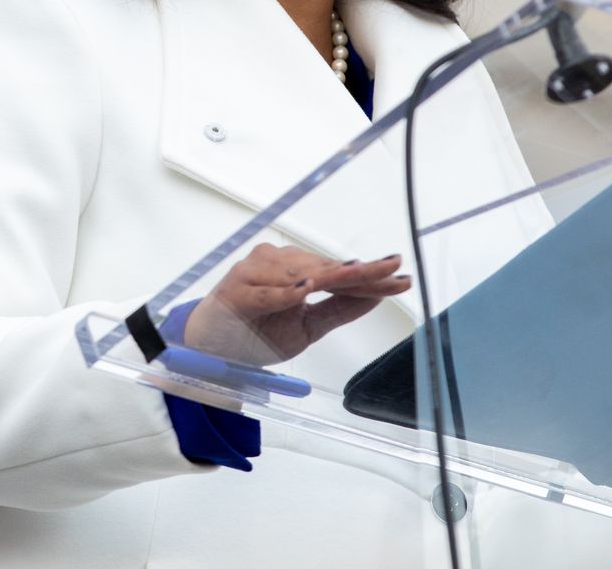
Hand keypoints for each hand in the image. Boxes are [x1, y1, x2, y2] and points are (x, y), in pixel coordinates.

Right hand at [181, 243, 409, 365]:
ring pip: (298, 273)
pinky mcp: (235, 292)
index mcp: (297, 273)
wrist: (209, 348)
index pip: (341, 275)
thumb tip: (376, 297)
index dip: (372, 277)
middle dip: (361, 273)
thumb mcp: (305, 328)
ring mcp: (254, 273)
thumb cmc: (254, 331)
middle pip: (326, 268)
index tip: (402, 278)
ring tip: (359, 274)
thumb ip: (338, 310)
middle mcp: (277, 264)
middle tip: (392, 273)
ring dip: (329, 274)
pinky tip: (305, 290)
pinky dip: (283, 292)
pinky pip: (264, 291)